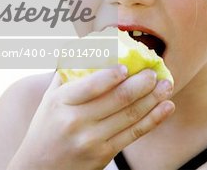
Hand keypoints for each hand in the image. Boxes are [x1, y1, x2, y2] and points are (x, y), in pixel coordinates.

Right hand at [7, 66, 174, 169]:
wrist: (39, 169)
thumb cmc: (46, 128)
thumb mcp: (49, 99)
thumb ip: (67, 74)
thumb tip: (91, 48)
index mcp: (61, 102)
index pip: (91, 85)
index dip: (113, 75)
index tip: (128, 66)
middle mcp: (76, 121)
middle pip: (118, 99)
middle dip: (142, 83)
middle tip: (155, 72)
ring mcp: (92, 140)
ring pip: (130, 115)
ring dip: (154, 98)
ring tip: (167, 85)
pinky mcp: (104, 154)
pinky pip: (134, 134)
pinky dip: (154, 119)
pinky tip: (166, 107)